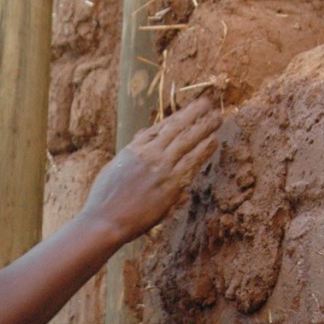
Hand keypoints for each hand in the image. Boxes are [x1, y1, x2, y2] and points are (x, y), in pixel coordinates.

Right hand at [82, 96, 220, 242]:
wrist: (106, 220)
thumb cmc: (106, 198)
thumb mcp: (115, 167)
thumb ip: (132, 150)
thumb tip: (143, 134)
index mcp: (134, 149)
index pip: (161, 127)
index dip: (178, 116)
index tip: (190, 109)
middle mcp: (149, 154)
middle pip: (177, 128)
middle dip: (195, 113)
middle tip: (209, 102)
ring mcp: (162, 168)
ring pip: (188, 141)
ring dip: (205, 127)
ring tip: (218, 117)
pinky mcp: (172, 185)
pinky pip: (192, 162)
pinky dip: (205, 149)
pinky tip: (214, 141)